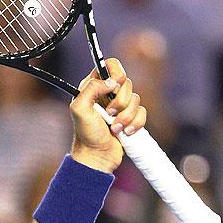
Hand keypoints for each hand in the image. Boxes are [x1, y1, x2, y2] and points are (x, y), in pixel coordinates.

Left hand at [70, 58, 146, 173]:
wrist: (97, 157)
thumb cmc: (86, 135)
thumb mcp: (79, 109)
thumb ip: (90, 89)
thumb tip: (111, 82)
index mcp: (94, 87)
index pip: (110, 65)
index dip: (116, 72)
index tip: (115, 86)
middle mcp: (108, 94)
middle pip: (127, 83)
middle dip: (120, 102)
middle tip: (109, 115)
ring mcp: (120, 106)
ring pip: (136, 99)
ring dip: (126, 116)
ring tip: (114, 128)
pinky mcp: (131, 118)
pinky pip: (143, 112)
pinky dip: (135, 123)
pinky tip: (125, 132)